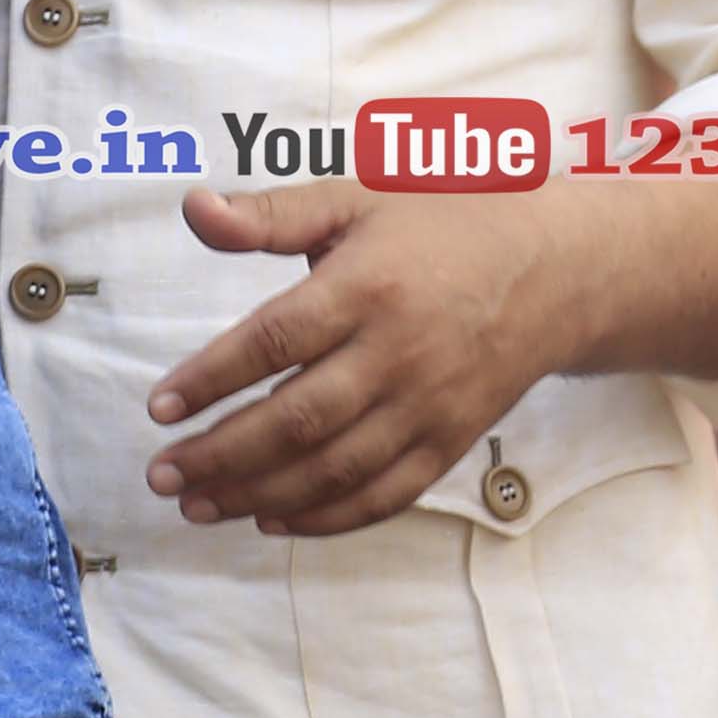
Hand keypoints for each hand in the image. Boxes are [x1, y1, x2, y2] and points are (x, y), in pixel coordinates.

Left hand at [143, 182, 573, 533]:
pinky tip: (272, 519)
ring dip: (261, 494)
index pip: (273, 343)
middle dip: (222, 454)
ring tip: (199, 505)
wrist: (559, 269)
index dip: (211, 379)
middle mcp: (399, 355)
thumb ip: (271, 213)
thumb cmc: (443, 223)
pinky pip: (388, 493)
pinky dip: (329, 516)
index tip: (159, 407)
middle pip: (299, 420)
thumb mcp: (358, 198)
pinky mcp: (453, 439)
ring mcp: (430, 405)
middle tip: (161, 475)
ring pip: (336, 468)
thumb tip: (193, 209)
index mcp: (367, 289)